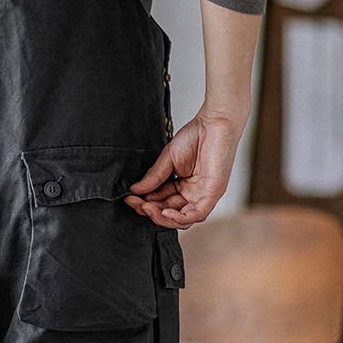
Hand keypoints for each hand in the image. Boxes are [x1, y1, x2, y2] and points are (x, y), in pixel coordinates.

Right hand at [124, 109, 246, 229]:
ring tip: (146, 207)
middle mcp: (192, 194)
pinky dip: (180, 217)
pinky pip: (196, 214)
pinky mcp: (213, 195)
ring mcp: (203, 196)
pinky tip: (164, 211)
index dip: (144, 203)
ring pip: (182, 219)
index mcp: (182, 186)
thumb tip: (135, 190)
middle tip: (135, 203)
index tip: (129, 198)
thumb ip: (153, 177)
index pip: (161, 202)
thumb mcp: (167, 159)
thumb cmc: (196, 136)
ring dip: (162, 217)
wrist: (213, 123)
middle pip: (169, 214)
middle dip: (150, 211)